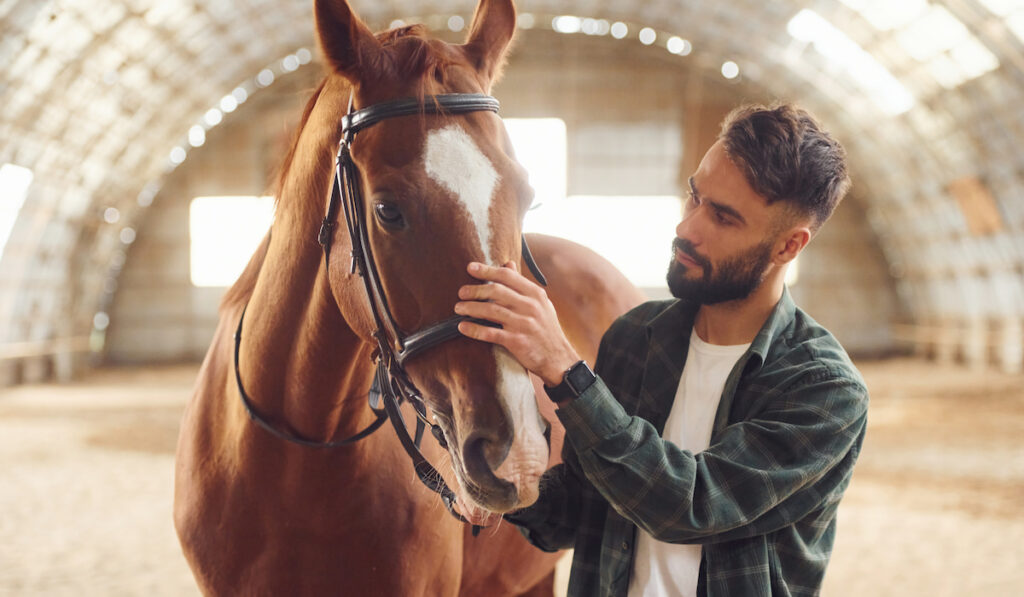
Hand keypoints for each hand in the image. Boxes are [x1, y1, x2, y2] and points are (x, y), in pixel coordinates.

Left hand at [455, 261, 578, 386]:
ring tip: (458, 308)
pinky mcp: (517, 341)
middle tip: (461, 292)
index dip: (487, 271)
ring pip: (491, 310)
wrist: (558, 358)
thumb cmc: (546, 329)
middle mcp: (530, 306)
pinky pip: (490, 333)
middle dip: (475, 290)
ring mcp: (523, 324)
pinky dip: (474, 329)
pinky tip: (463, 327)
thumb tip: (507, 264)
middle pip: (496, 291)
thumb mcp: (540, 303)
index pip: (507, 276)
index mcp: (535, 294)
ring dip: (471, 308)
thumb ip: (522, 284)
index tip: (470, 268)